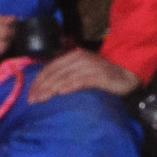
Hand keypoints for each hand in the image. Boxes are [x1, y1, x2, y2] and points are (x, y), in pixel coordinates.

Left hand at [27, 48, 142, 101]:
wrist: (126, 76)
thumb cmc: (101, 76)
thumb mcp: (81, 72)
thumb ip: (66, 75)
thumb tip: (45, 88)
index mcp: (72, 56)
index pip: (50, 67)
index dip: (38, 81)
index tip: (29, 95)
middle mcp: (79, 58)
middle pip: (54, 72)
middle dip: (41, 86)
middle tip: (32, 100)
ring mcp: (89, 65)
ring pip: (65, 76)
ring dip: (51, 88)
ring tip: (42, 99)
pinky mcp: (99, 74)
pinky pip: (81, 80)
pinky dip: (70, 85)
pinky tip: (62, 92)